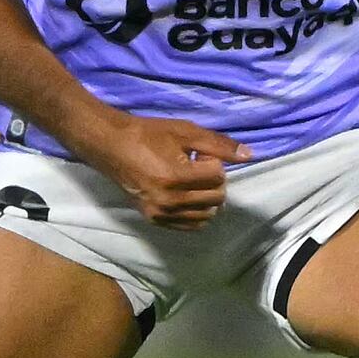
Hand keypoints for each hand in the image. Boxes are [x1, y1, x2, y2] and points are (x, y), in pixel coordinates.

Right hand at [82, 106, 241, 225]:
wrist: (109, 145)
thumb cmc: (146, 134)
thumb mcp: (184, 132)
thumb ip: (218, 144)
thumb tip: (249, 155)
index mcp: (175, 177)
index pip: (218, 177)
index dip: (212, 162)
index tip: (198, 154)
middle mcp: (168, 200)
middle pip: (216, 198)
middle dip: (213, 181)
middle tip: (195, 166)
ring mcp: (161, 212)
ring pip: (206, 214)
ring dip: (207, 198)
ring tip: (190, 181)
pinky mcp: (154, 219)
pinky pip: (190, 225)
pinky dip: (197, 213)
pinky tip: (188, 196)